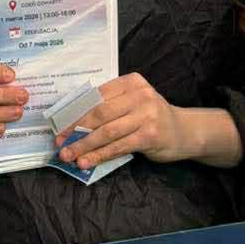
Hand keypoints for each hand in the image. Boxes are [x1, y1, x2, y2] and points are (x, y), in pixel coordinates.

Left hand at [57, 73, 240, 170]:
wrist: (185, 131)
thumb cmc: (151, 117)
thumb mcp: (133, 103)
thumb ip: (110, 107)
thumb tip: (73, 124)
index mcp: (130, 82)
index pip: (96, 96)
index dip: (75, 113)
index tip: (59, 127)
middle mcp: (139, 94)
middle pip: (99, 114)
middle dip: (75, 131)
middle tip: (60, 144)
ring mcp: (146, 114)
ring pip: (106, 132)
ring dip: (84, 146)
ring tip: (69, 156)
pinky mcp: (150, 135)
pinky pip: (118, 146)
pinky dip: (99, 155)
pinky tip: (87, 162)